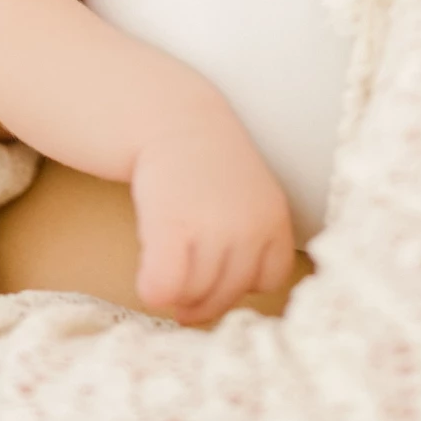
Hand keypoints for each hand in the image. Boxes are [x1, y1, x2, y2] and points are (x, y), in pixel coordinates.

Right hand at [132, 108, 295, 325]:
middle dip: (202, 293)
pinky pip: (165, 287)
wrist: (172, 117)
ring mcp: (212, 228)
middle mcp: (249, 227)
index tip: (218, 261)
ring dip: (176, 290)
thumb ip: (252, 242)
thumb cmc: (208, 166)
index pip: (268, 281)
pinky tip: (146, 275)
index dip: (240, 277)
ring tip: (167, 260)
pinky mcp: (172, 227)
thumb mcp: (251, 197)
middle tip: (182, 269)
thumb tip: (225, 304)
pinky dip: (153, 291)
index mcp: (274, 220)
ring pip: (194, 296)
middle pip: (227, 295)